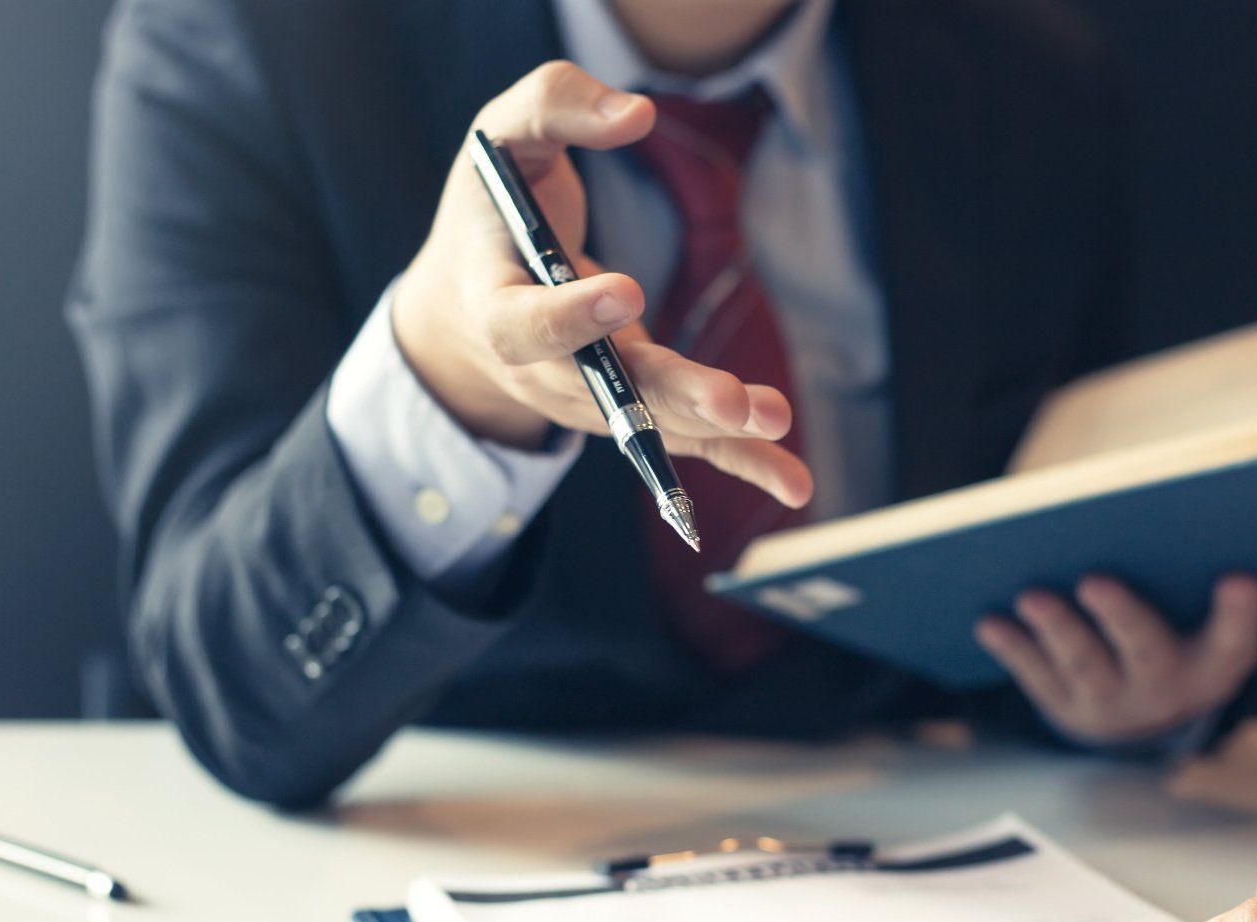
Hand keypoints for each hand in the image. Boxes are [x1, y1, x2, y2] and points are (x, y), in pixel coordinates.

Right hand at [392, 62, 810, 507]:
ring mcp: (590, 398)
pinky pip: (688, 442)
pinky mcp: (634, 410)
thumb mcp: (503, 135)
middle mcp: (541, 369)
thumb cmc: (492, 208)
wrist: (463, 305)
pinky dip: (743, 462)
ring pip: (653, 421)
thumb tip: (635, 113)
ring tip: (773, 417)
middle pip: (606, 391)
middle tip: (727, 401)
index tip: (624, 291)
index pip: (524, 324)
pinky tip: (793, 483)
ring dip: (716, 428)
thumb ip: (555, 103)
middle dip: (670, 396)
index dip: (570, 317)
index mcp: (494, 301)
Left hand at [973, 574, 1256, 746]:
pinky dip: (1013, 649)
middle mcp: (1167, 688)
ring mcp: (1114, 703)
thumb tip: (1147, 507)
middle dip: (1121, 616)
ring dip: (1056, 629)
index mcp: (1215, 661)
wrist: (1145, 715)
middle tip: (1093, 581)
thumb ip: (1194, 577)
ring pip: (1084, 665)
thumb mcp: (1202, 619)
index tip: (1241, 577)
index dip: (1239, 612)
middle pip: (1147, 652)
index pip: (1235, 639)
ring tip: (1031, 596)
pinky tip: (989, 623)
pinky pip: (1038, 678)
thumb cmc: (1179, 634)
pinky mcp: (1067, 707)